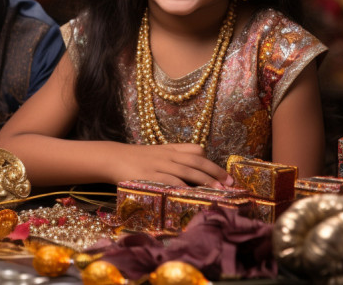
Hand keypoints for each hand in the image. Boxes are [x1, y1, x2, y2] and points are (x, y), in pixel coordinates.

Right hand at [109, 143, 232, 187]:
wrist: (113, 157)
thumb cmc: (136, 159)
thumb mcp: (158, 154)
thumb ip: (175, 158)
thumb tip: (195, 168)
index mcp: (171, 149)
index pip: (196, 151)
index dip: (211, 163)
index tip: (225, 175)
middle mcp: (168, 155)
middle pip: (197, 161)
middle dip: (215, 172)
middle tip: (230, 183)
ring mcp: (159, 164)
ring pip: (187, 170)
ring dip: (205, 180)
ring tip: (219, 190)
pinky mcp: (149, 175)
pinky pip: (169, 179)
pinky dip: (181, 186)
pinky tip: (192, 193)